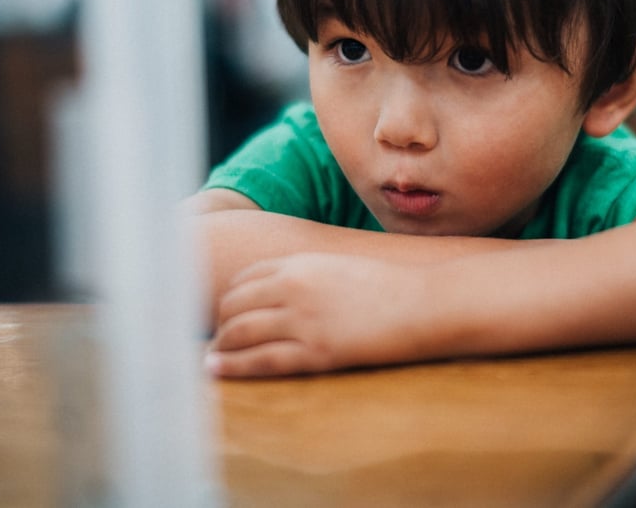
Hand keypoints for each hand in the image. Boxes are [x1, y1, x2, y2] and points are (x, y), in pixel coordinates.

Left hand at [207, 253, 434, 377]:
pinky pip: (261, 360)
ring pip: (240, 333)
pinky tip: (218, 372)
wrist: (424, 303)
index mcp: (301, 264)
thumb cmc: (389, 287)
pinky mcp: (316, 351)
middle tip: (214, 340)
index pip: (245, 279)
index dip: (229, 298)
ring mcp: (303, 320)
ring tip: (211, 360)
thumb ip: (310, 276)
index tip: (223, 313)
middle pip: (235, 304)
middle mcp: (294, 287)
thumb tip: (287, 292)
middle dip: (219, 323)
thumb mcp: (341, 268)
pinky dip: (233, 367)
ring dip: (220, 347)